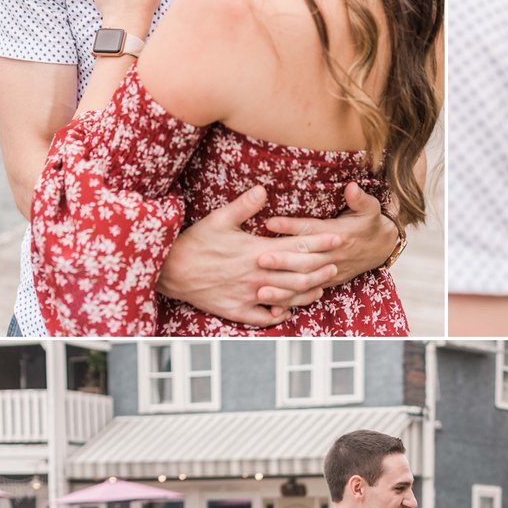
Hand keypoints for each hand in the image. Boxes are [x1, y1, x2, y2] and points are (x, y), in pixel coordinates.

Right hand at [157, 185, 339, 323]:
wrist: (169, 271)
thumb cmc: (194, 242)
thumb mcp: (218, 219)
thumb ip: (243, 206)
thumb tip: (263, 189)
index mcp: (256, 251)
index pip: (297, 247)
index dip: (320, 243)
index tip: (338, 238)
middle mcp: (257, 275)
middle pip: (298, 274)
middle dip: (320, 269)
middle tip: (337, 264)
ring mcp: (248, 295)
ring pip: (286, 297)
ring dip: (307, 293)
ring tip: (321, 287)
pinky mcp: (236, 310)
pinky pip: (263, 318)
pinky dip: (277, 315)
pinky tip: (287, 311)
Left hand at [256, 183, 399, 304]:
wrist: (382, 247)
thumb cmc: (370, 223)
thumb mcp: (370, 208)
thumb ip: (359, 199)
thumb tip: (352, 186)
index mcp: (339, 234)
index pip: (311, 230)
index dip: (291, 226)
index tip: (270, 222)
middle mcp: (333, 255)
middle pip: (305, 259)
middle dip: (283, 261)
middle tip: (260, 259)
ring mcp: (331, 271)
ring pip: (305, 281)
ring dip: (284, 286)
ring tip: (261, 290)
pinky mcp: (328, 282)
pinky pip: (308, 293)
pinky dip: (291, 300)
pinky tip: (273, 305)